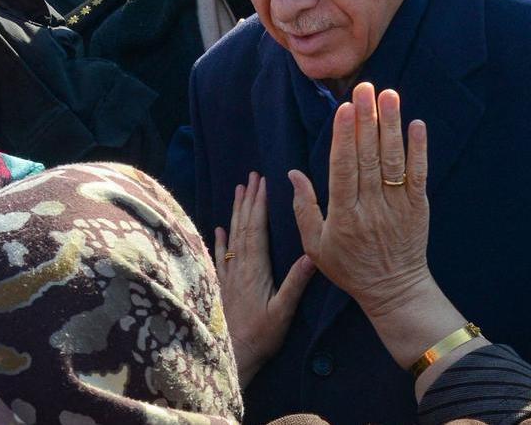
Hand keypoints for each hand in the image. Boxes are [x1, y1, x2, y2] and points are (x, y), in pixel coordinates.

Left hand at [215, 172, 314, 387]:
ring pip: (231, 236)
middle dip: (248, 199)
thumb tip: (312, 256)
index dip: (260, 204)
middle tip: (251, 176)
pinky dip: (220, 240)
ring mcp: (228, 274)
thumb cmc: (261, 336)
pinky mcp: (221, 285)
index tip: (263, 182)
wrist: (232, 354)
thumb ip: (296, 283)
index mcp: (255, 268)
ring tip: (238, 190)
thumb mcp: (283, 312)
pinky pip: (220, 256)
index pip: (257, 229)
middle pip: (243, 226)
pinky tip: (219, 228)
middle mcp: (239, 266)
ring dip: (235, 212)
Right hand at [289, 83, 487, 391]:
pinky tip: (416, 125)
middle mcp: (371, 207)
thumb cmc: (349, 267)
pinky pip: (418, 174)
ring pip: (392, 160)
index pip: (343, 168)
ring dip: (391, 125)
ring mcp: (397, 206)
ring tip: (389, 95)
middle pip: (367, 156)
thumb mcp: (315, 245)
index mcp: (343, 215)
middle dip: (366, 119)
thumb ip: (304, 207)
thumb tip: (293, 173)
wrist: (394, 291)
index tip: (344, 109)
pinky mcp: (418, 207)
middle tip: (364, 88)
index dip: (344, 137)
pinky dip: (419, 149)